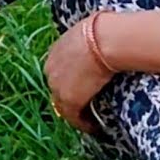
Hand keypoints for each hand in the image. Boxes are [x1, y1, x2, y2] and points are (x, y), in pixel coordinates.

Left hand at [43, 13, 116, 133]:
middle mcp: (51, 69)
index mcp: (55, 51)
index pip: (59, 72)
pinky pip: (74, 117)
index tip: (83, 88)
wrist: (106, 40)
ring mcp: (57, 85)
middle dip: (71, 98)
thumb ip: (91, 39)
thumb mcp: (91, 32)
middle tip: (87, 108)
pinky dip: (84, 124)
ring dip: (77, 114)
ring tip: (92, 122)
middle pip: (58, 89)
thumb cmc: (106, 31)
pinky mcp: (69, 99)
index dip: (71, 81)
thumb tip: (109, 34)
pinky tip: (95, 128)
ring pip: (64, 105)